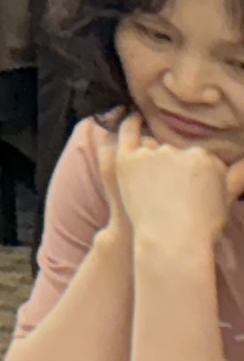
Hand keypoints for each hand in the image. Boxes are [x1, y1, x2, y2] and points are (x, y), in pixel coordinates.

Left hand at [109, 120, 243, 251]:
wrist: (172, 241)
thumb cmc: (200, 228)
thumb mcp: (225, 202)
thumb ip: (235, 178)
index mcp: (206, 159)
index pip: (197, 157)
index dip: (192, 174)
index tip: (188, 190)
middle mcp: (179, 151)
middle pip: (174, 152)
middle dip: (173, 168)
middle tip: (169, 192)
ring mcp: (153, 154)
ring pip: (152, 146)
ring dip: (152, 159)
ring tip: (151, 186)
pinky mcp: (129, 158)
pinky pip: (127, 132)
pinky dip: (129, 123)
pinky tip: (132, 119)